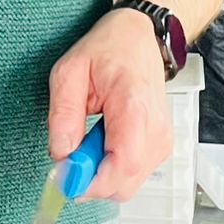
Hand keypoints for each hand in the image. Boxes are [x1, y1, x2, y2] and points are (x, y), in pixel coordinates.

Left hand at [47, 9, 171, 203]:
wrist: (139, 38)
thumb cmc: (108, 49)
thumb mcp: (69, 72)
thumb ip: (63, 116)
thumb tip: (61, 155)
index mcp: (135, 108)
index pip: (121, 166)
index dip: (90, 182)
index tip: (64, 177)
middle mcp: (156, 131)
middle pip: (123, 185)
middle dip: (89, 179)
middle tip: (71, 150)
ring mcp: (162, 141)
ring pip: (126, 185)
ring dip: (99, 171)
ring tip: (89, 136)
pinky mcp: (160, 147)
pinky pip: (131, 174)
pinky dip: (110, 166)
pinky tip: (102, 139)